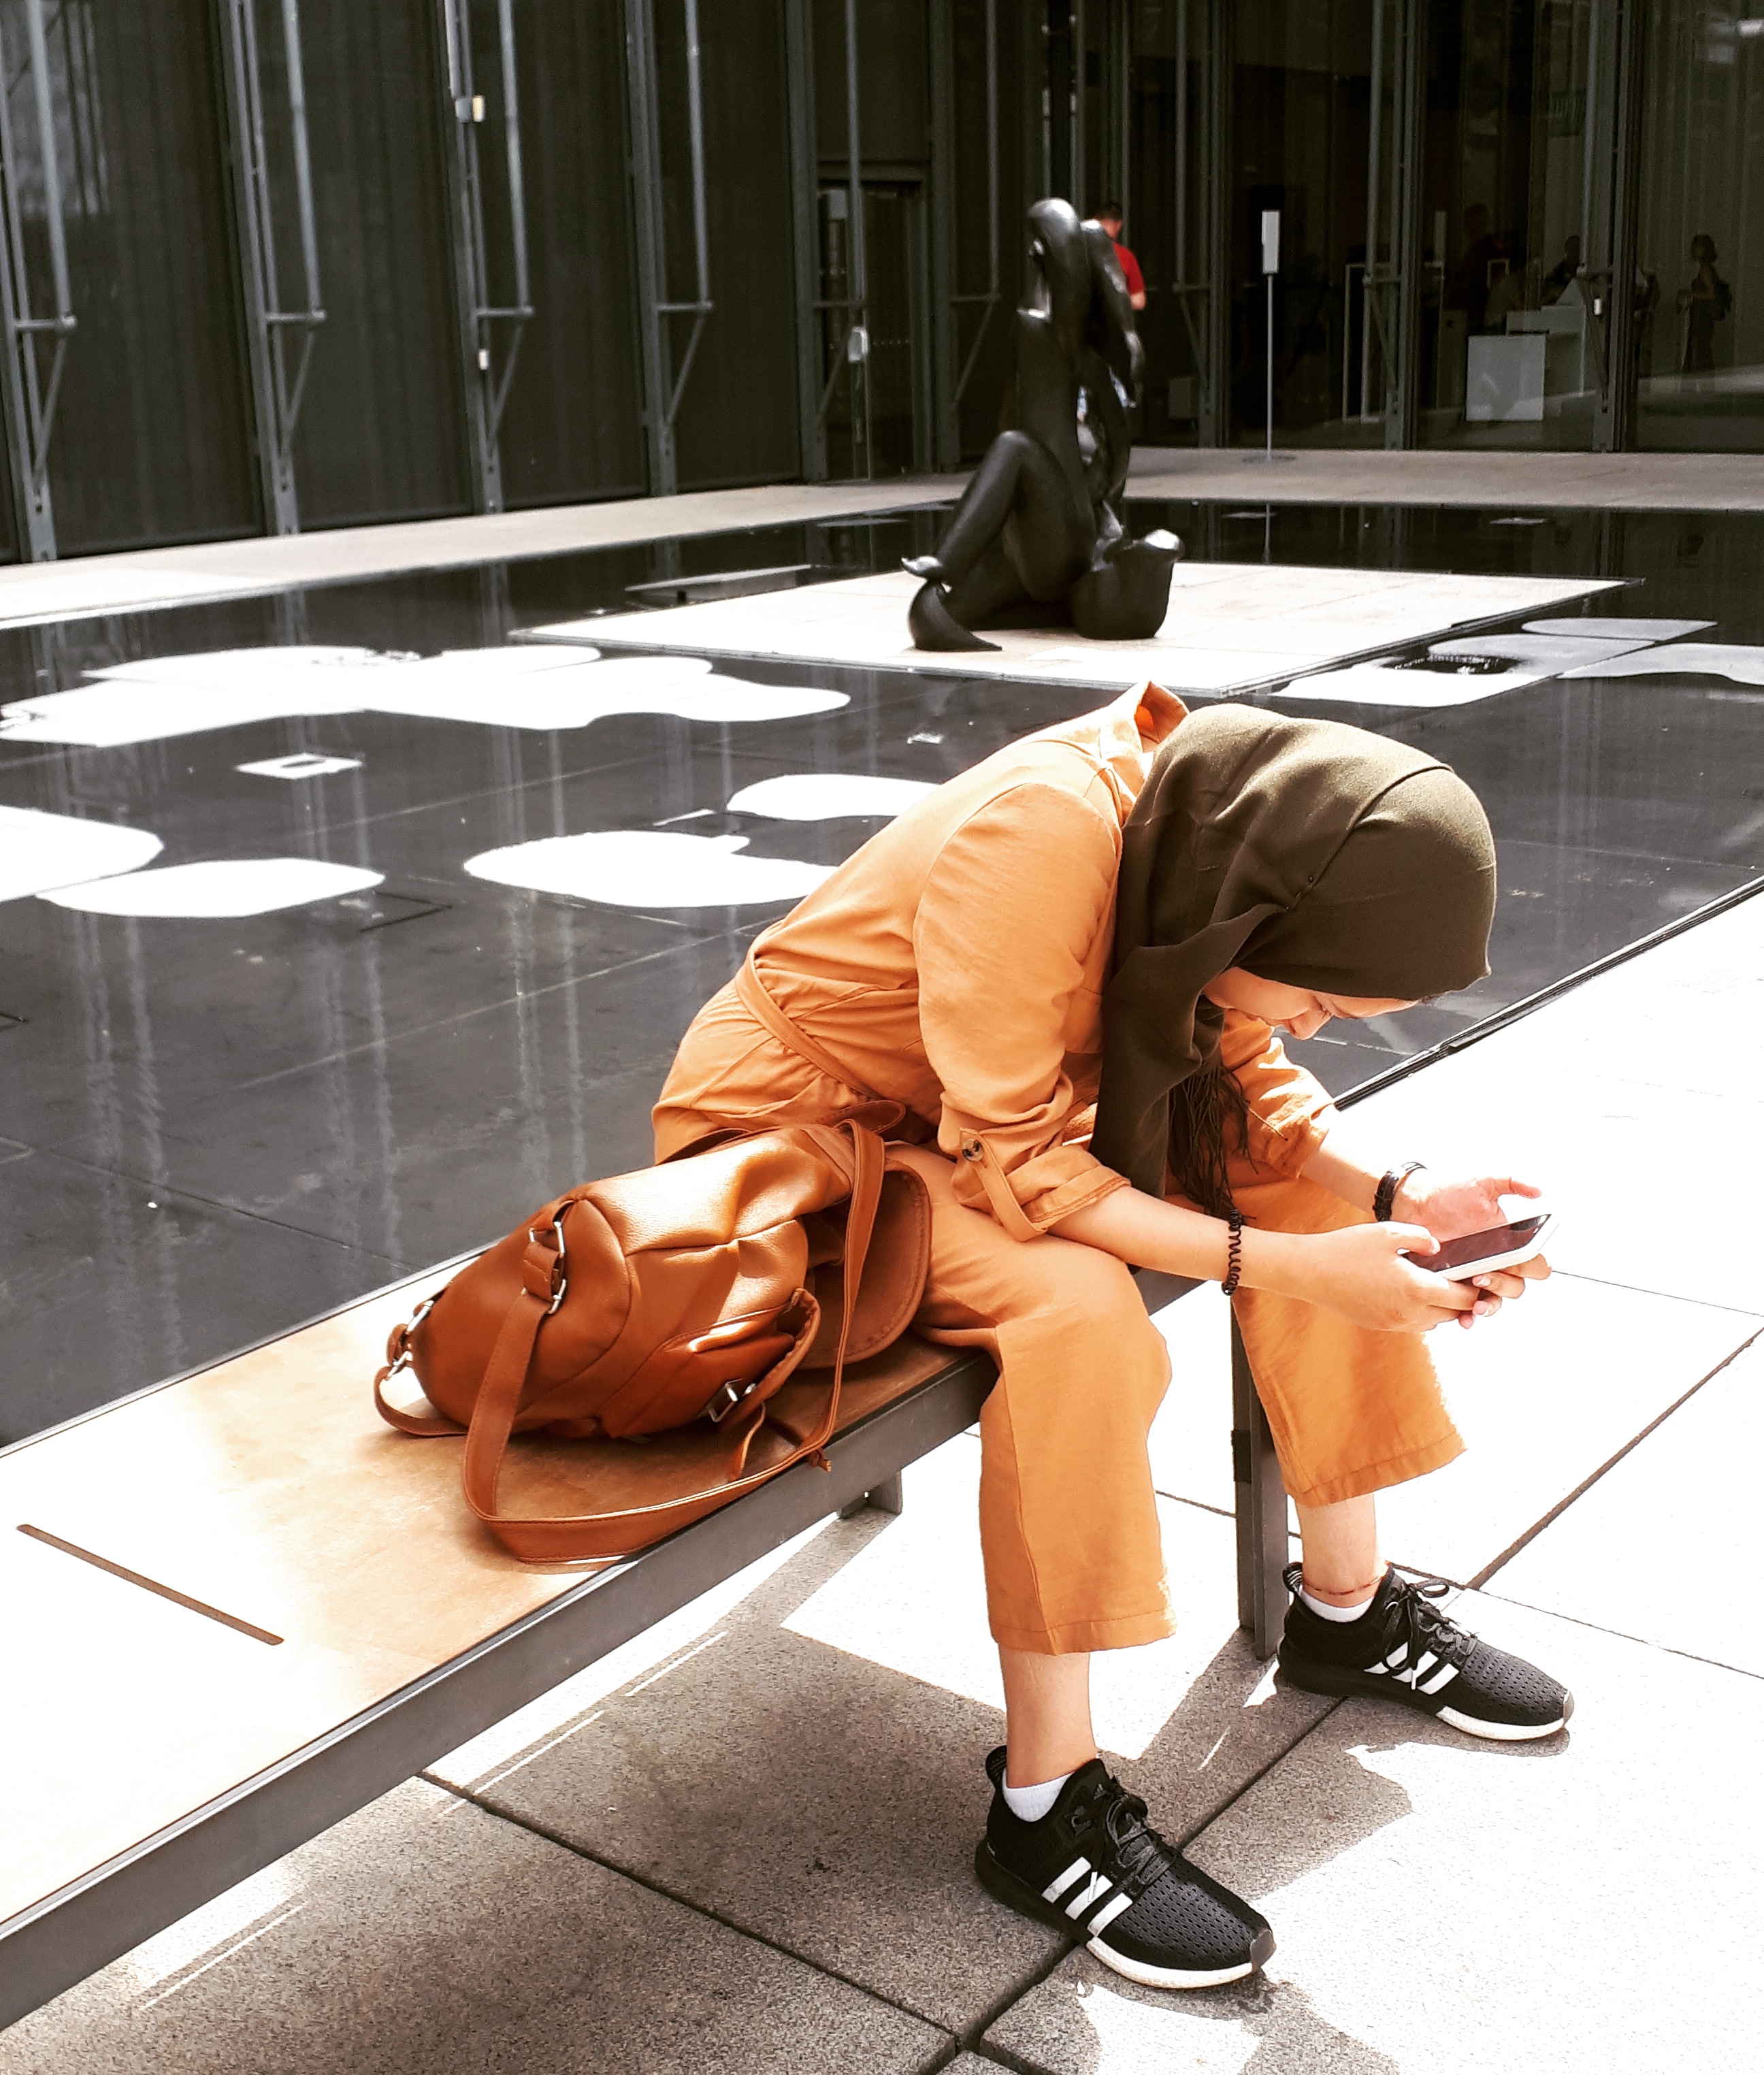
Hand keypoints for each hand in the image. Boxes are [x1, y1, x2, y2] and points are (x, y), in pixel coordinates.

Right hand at [1272, 1222, 1481, 1335]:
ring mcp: (1394, 1323)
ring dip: (1441, 1307)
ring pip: (1434, 1322)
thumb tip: (1439, 1249)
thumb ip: (1421, 1238)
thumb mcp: (1388, 1233)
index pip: (1463, 1297)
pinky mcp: (1380, 1326)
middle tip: (1464, 1281)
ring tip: (1437, 1286)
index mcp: (1416, 1289)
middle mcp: (1409, 1313)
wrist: (1310, 1272)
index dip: (1476, 1288)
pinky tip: (1410, 1292)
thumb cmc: (1347, 1248)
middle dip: (1462, 1300)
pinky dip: (1420, 1312)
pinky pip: (1413, 1324)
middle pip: (1453, 1314)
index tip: (1481, 1276)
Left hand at [1394, 1170, 1551, 1329]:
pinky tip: (1464, 1318)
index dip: (1533, 1268)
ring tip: (1476, 1305)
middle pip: (1516, 1286)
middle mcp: (1496, 1261)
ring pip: (1495, 1300)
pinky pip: (1467, 1307)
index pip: (1536, 1263)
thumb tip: (1538, 1190)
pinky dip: (1468, 1316)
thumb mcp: (1482, 1182)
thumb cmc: (1449, 1191)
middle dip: (1504, 1286)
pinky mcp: (1454, 1283)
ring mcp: (1475, 1274)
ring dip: (1490, 1306)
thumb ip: (1512, 1182)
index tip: (1515, 1263)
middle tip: (1481, 1277)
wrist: (1413, 1200)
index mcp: (1509, 1242)